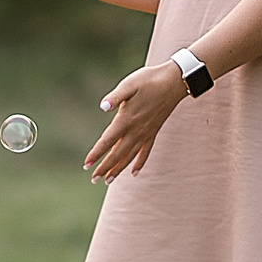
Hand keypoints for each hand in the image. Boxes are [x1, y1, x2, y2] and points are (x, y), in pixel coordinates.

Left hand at [84, 62, 188, 182]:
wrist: (175, 81)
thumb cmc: (149, 80)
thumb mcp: (129, 85)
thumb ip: (115, 97)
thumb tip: (103, 106)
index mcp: (126, 119)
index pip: (107, 141)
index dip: (96, 154)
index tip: (86, 165)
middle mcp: (136, 130)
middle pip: (117, 154)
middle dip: (104, 168)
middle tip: (93, 179)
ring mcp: (146, 133)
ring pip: (130, 156)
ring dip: (118, 169)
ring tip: (108, 180)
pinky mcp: (153, 131)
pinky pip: (145, 152)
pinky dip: (139, 162)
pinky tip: (134, 172)